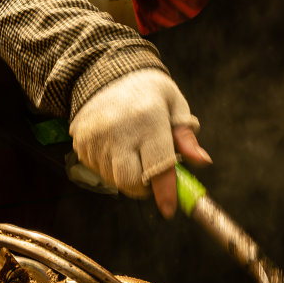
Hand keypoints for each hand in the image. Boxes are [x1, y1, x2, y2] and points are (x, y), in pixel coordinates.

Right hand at [69, 69, 210, 217]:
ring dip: (128, 176)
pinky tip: (117, 146)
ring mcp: (95, 138)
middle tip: (154, 175)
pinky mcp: (80, 143)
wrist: (105, 72)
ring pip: (114, 179)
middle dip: (145, 187)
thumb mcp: (174, 105)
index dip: (165, 192)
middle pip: (131, 181)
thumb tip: (203, 162)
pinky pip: (98, 170)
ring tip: (135, 151)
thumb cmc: (148, 91)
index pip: (158, 167)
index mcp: (148, 120)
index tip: (169, 210)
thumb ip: (186, 137)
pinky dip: (110, 167)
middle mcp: (119, 131)